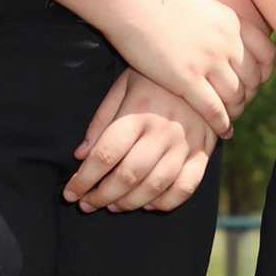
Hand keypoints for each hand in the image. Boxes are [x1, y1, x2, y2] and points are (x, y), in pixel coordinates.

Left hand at [66, 70, 218, 213]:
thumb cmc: (155, 79)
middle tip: (86, 204)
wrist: (205, 70)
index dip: (83, 179)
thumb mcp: (123, 86)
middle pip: (127, 176)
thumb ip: (101, 121)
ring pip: (155, 186)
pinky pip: (185, 188)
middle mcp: (163, 130)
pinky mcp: (204, 153)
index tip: (70, 193)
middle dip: (101, 196)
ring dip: (129, 203)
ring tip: (112, 206)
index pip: (105, 155)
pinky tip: (148, 203)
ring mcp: (186, 143)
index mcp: (139, 111)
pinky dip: (165, 202)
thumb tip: (80, 156)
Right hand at [120, 0, 251, 136]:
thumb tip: (220, 37)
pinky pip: (214, 109)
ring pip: (235, 97)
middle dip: (248, 96)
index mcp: (232, 23)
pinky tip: (221, 130)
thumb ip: (215, 25)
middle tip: (239, 105)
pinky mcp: (187, 79)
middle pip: (252, 80)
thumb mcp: (200, 5)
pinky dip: (220, 123)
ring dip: (234, 111)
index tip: (256, 82)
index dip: (263, 73)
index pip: (266, 54)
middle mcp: (227, 43)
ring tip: (229, 119)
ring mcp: (208, 62)